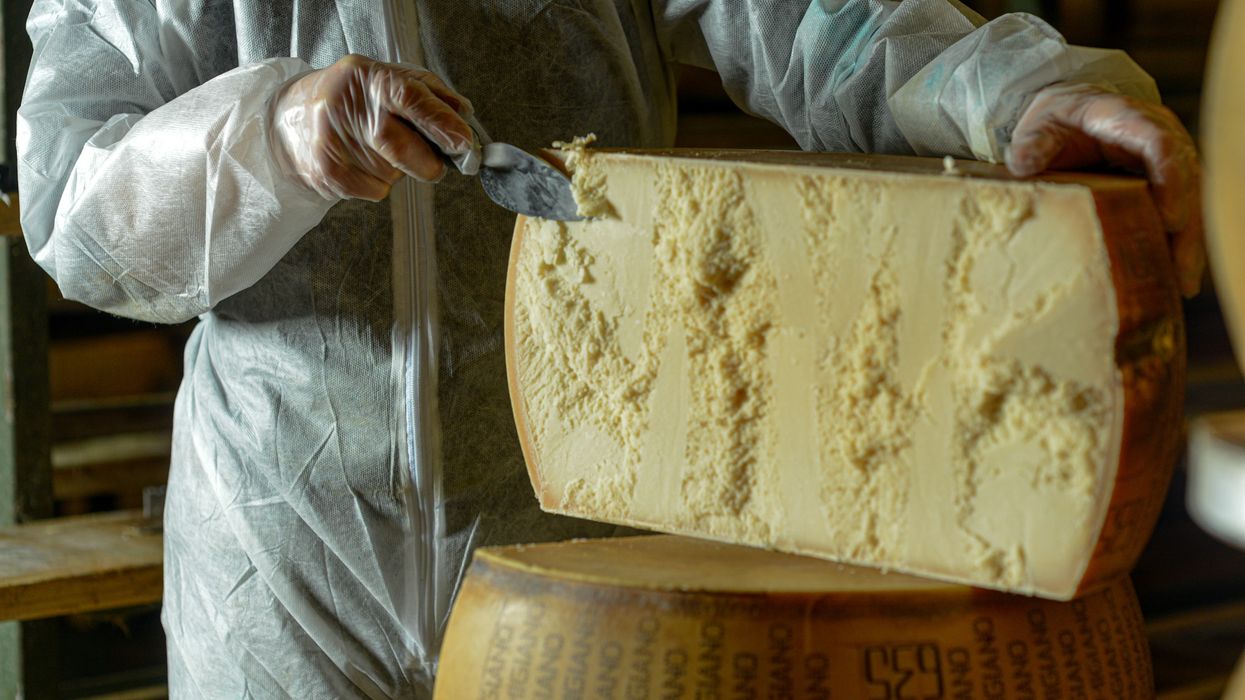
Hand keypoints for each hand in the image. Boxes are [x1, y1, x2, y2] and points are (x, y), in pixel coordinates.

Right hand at [272, 54, 474, 200]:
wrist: (291, 119)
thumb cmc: (354, 98)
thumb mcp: (387, 79)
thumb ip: (429, 93)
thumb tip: (464, 115)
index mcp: (367, 77)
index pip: (409, 97)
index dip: (441, 122)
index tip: (465, 143)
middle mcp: (345, 107)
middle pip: (401, 147)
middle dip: (429, 162)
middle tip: (435, 163)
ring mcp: (332, 143)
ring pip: (393, 173)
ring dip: (400, 169)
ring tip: (376, 148)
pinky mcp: (326, 174)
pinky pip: (377, 190)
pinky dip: (381, 182)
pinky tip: (361, 162)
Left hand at [1005, 83, 1204, 297]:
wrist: (1066, 116)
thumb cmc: (1054, 122)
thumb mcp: (1038, 127)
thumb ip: (1031, 143)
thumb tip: (1022, 164)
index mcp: (1126, 119)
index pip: (1159, 144)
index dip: (1170, 180)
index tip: (1171, 219)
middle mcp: (1158, 136)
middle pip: (1185, 180)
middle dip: (1186, 226)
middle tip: (1181, 269)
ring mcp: (1166, 160)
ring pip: (1188, 202)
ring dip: (1187, 244)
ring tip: (1181, 286)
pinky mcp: (1164, 184)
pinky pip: (1179, 214)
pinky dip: (1177, 246)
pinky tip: (1175, 281)